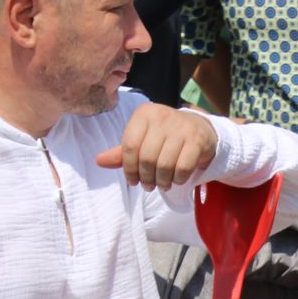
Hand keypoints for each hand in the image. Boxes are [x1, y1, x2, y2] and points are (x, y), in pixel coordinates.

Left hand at [96, 105, 219, 189]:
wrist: (199, 129)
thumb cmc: (163, 137)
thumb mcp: (142, 139)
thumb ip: (121, 152)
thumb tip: (98, 161)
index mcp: (144, 113)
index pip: (129, 146)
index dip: (129, 169)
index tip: (132, 180)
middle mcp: (162, 115)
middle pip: (146, 158)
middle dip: (146, 178)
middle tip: (148, 185)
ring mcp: (181, 127)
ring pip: (164, 165)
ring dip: (162, 181)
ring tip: (162, 184)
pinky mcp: (197, 140)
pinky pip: (183, 168)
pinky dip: (178, 179)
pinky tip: (176, 179)